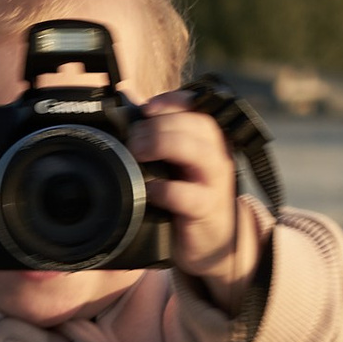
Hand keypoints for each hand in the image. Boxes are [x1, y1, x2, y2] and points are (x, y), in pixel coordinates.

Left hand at [133, 97, 265, 312]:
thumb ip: (159, 134)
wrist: (211, 239)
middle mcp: (217, 153)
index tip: (147, 109)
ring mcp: (215, 180)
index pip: (195, 105)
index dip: (170, 102)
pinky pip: (187, 194)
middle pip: (196, 122)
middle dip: (157, 126)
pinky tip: (148, 191)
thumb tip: (126, 106)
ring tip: (138, 154)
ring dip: (161, 145)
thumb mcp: (177, 161)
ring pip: (196, 150)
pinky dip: (163, 189)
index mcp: (209, 136)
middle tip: (133, 140)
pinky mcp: (207, 209)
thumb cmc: (188, 193)